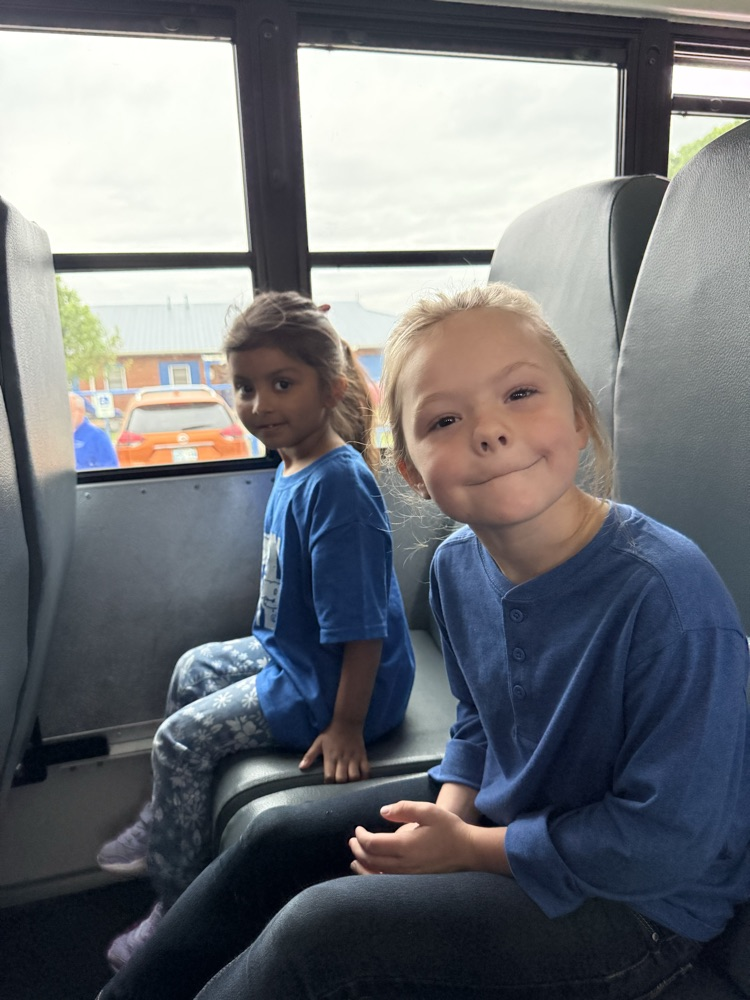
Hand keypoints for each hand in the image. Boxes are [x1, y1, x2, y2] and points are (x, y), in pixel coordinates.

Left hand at [299, 720, 369, 782]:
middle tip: (339, 784)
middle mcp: (342, 759)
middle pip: (342, 779)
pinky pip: (366, 770)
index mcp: (330, 757)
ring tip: (349, 782)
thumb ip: (310, 756)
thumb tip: (301, 767)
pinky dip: (364, 777)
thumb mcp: (318, 742)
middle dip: (340, 784)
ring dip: (352, 782)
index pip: (329, 777)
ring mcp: (354, 758)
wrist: (347, 721)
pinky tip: (361, 779)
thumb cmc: (331, 733)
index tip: (328, 783)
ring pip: (354, 776)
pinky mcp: (363, 756)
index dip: (329, 783)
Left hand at [349, 800, 478, 874]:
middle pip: (371, 860)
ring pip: (376, 874)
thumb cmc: (450, 829)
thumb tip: (382, 812)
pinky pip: (387, 882)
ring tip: (355, 858)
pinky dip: (374, 877)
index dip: (360, 836)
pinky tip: (373, 873)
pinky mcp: (414, 881)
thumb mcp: (428, 811)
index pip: (372, 844)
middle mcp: (403, 864)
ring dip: (363, 865)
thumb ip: (404, 808)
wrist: (469, 852)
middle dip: (358, 849)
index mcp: (404, 845)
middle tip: (352, 840)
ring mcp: (408, 875)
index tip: (358, 829)